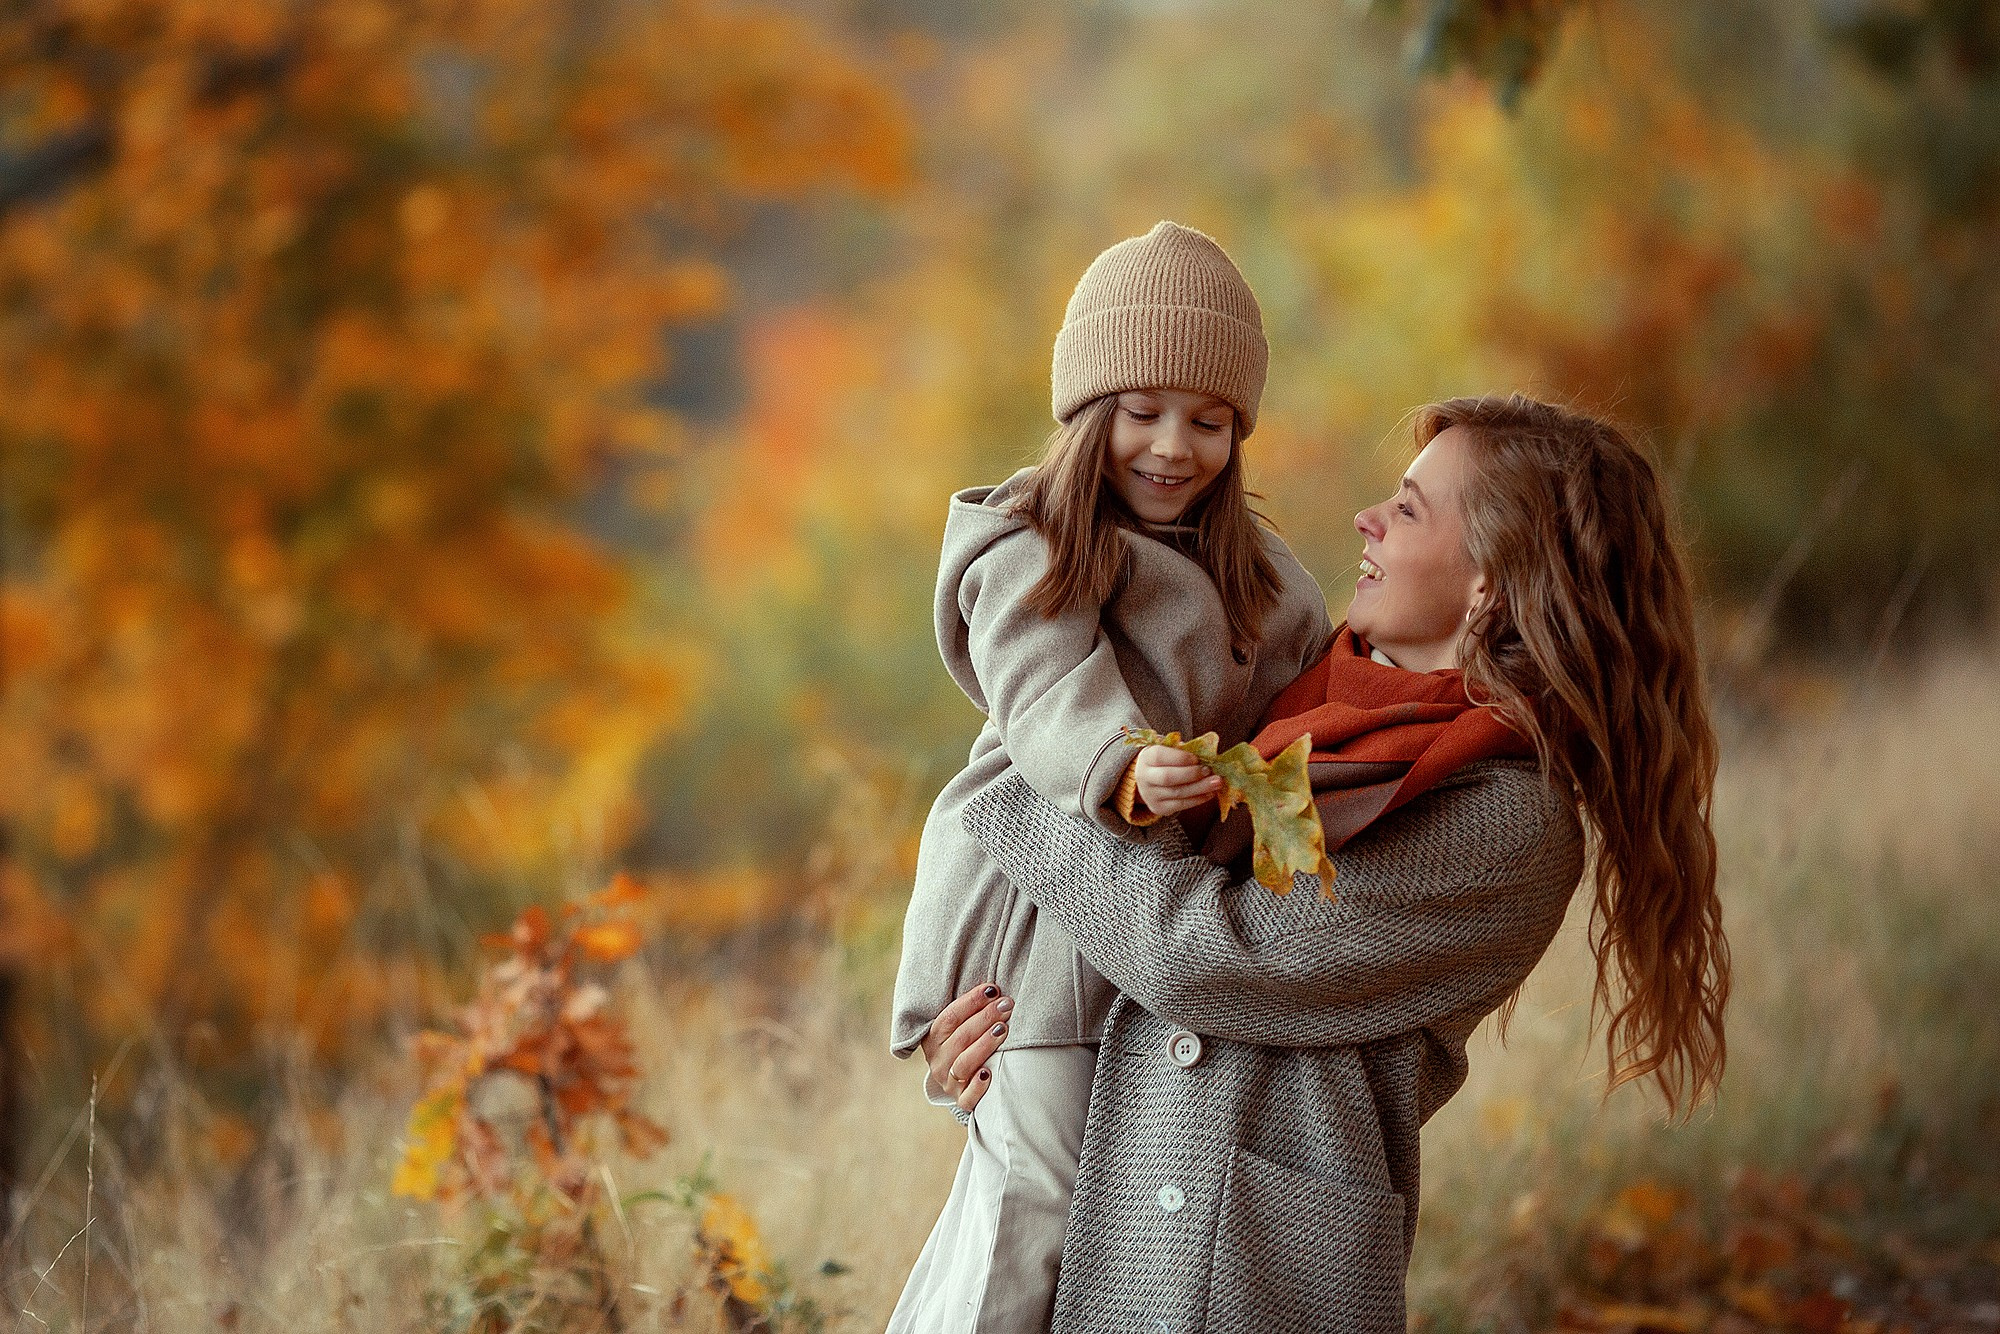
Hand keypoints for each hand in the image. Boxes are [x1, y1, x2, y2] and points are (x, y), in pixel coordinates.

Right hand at [918, 982, 1013, 1116]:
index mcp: (933, 1039)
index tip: (993, 990)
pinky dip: (978, 1086)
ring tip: (1003, 1029)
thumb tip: (993, 988)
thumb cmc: (967, 1044)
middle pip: (961, 1037)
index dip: (971, 1002)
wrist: (961, 1083)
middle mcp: (938, 1061)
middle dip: (985, 1018)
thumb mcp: (960, 1027)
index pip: (950, 1017)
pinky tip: (989, 1073)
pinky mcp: (962, 1101)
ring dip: (985, 1044)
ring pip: (964, 1063)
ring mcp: (949, 1082)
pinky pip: (968, 1097)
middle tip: (1007, 1005)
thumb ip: (969, 1012)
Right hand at [1134, 743, 1222, 816]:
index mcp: (1146, 758)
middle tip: (1209, 771)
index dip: (1181, 758)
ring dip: (1200, 788)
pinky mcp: (1158, 808)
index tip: (1197, 759)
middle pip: (1168, 777)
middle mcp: (1144, 777)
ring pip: (1177, 793)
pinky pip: (1180, 805)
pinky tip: (1209, 794)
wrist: (1148, 779)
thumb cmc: (1165, 761)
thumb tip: (1206, 754)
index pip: (1160, 757)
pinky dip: (1197, 799)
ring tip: (1216, 783)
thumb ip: (1184, 751)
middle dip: (1192, 774)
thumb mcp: (1169, 750)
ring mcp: (1150, 795)